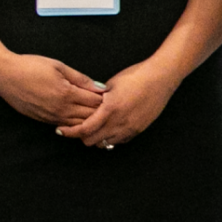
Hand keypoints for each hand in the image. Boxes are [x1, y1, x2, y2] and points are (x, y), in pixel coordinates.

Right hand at [0, 53, 103, 127]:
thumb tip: (99, 87)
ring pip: (77, 125)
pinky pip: (65, 126)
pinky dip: (74, 123)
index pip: (94, 102)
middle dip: (100, 112)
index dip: (105, 99)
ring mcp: (51, 117)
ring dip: (88, 120)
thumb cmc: (30, 66)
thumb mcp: (58, 66)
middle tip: (107, 106)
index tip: (111, 95)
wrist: (5, 75)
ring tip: (95, 113)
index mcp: (66, 94)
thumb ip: (80, 78)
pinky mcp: (43, 121)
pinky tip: (78, 117)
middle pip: (89, 117)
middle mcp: (60, 109)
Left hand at [61, 60, 178, 148]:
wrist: (161, 78)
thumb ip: (97, 98)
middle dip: (82, 136)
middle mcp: (119, 122)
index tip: (61, 130)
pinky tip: (109, 127)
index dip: (70, 132)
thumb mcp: (111, 84)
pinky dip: (110, 138)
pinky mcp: (138, 130)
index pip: (84, 129)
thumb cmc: (136, 76)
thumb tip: (87, 105)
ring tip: (94, 128)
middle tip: (77, 128)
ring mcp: (129, 128)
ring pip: (105, 144)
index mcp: (109, 109)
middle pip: (92, 141)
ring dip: (96, 138)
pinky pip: (119, 141)